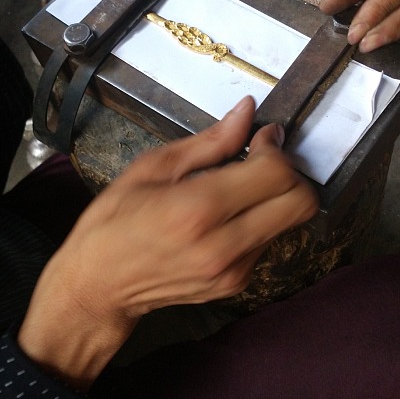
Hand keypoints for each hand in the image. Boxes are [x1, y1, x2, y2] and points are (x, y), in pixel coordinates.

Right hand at [17, 96, 316, 388]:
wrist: (98, 286)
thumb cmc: (114, 220)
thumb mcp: (153, 167)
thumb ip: (209, 142)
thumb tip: (247, 112)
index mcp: (198, 209)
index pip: (276, 173)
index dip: (276, 146)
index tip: (262, 135)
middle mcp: (224, 246)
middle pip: (301, 203)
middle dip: (290, 172)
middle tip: (260, 159)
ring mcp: (234, 271)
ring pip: (290, 222)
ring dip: (275, 196)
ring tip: (237, 187)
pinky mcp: (236, 284)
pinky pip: (269, 241)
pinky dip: (260, 219)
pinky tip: (227, 214)